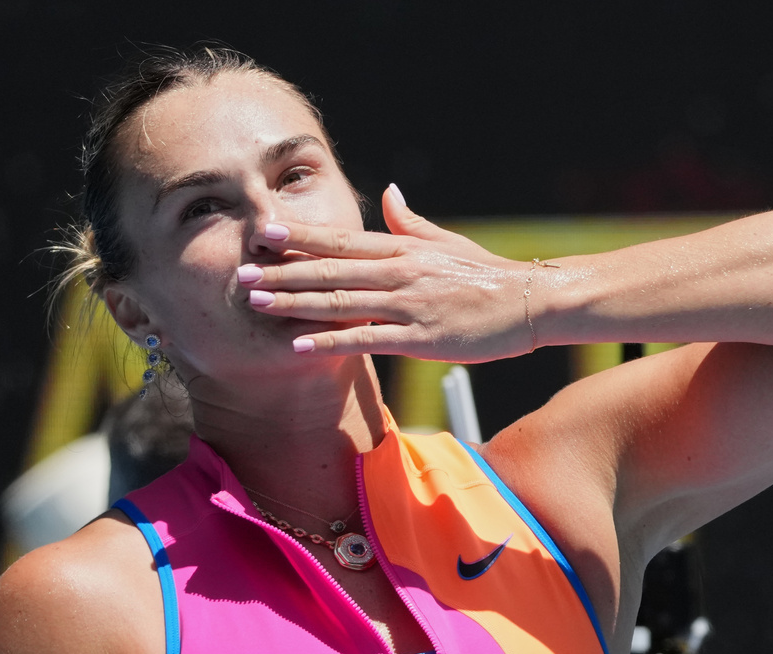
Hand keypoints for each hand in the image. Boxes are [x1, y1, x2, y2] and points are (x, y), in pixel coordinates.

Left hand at [238, 185, 534, 361]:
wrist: (531, 301)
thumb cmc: (487, 275)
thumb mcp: (447, 241)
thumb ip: (410, 221)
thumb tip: (388, 191)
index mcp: (403, 248)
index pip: (341, 240)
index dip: (299, 237)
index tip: (263, 234)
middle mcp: (400, 271)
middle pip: (330, 270)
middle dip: (283, 272)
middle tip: (241, 274)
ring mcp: (409, 304)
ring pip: (341, 301)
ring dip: (296, 302)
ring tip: (257, 303)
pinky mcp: (421, 337)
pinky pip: (367, 338)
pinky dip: (332, 340)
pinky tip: (299, 344)